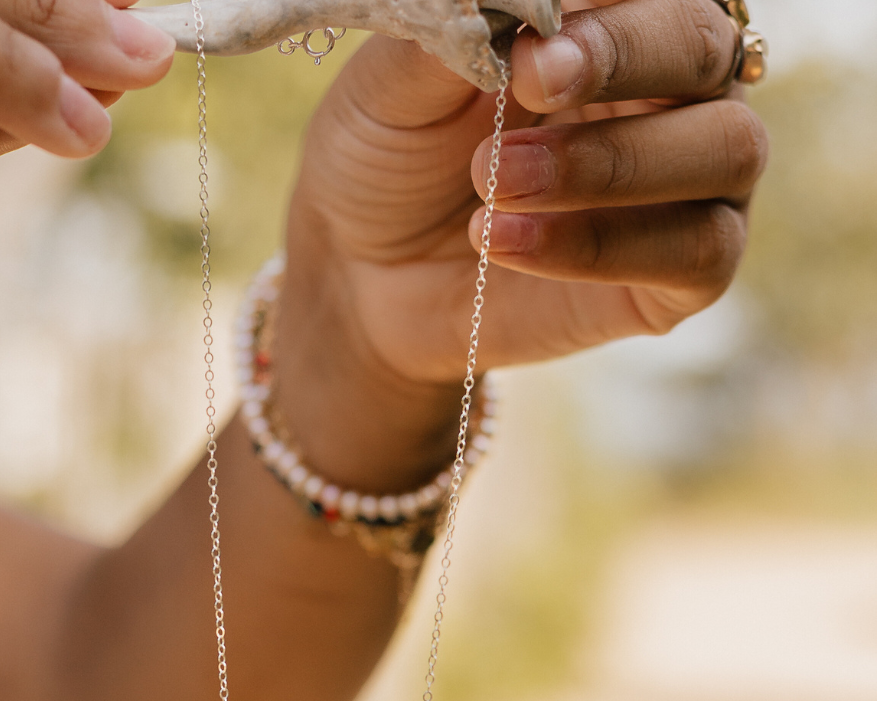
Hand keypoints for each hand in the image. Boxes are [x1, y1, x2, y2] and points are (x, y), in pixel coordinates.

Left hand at [276, 0, 767, 488]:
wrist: (370, 277)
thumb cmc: (390, 161)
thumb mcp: (395, 86)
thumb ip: (457, 28)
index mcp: (611, 22)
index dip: (604, 8)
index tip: (524, 38)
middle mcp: (673, 92)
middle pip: (709, 46)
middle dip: (622, 58)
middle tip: (529, 83)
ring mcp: (691, 183)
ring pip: (727, 147)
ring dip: (608, 163)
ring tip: (495, 183)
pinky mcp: (684, 272)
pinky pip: (696, 250)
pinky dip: (600, 246)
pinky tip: (505, 242)